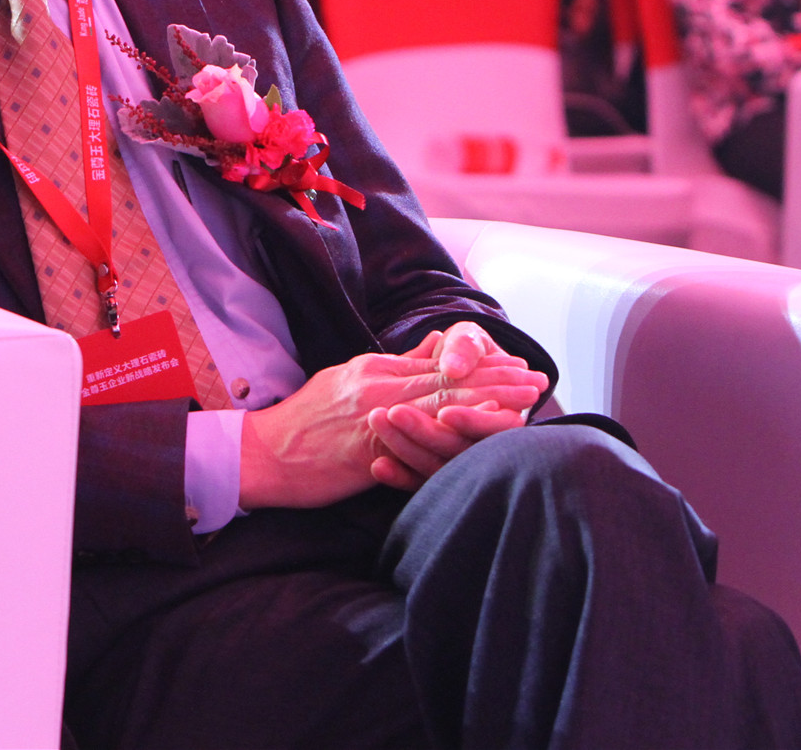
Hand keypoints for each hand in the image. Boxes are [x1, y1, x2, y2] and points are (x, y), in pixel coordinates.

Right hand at [238, 346, 550, 510]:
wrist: (262, 454)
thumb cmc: (304, 421)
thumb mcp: (347, 379)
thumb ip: (394, 365)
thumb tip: (436, 345)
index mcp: (375, 369)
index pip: (440, 363)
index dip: (482, 364)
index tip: (517, 364)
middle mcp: (379, 387)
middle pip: (450, 380)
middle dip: (498, 380)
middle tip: (537, 381)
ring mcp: (375, 417)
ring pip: (442, 405)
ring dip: (489, 403)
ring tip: (525, 405)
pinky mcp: (369, 451)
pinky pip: (422, 443)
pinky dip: (457, 436)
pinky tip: (485, 440)